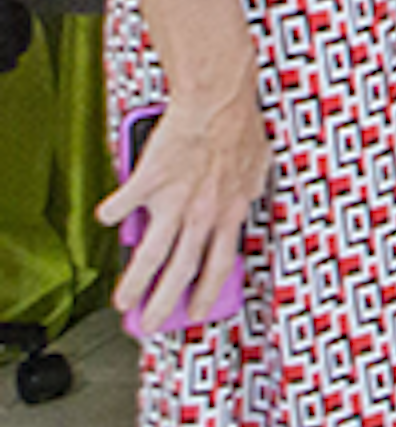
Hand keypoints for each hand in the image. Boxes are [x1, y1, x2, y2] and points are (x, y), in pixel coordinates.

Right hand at [98, 86, 268, 337]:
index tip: (196, 312)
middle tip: (152, 324)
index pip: (219, 265)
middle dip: (165, 304)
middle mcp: (203, 215)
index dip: (207, 293)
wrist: (218, 101)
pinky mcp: (148, 184)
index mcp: (231, 212)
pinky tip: (107, 219)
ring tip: (123, 302)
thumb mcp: (257, 165)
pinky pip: (122, 206)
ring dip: (135, 283)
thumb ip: (250, 187)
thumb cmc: (240, 126)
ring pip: (151, 255)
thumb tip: (250, 197)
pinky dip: (112, 214)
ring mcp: (174, 202)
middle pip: (182, 271)